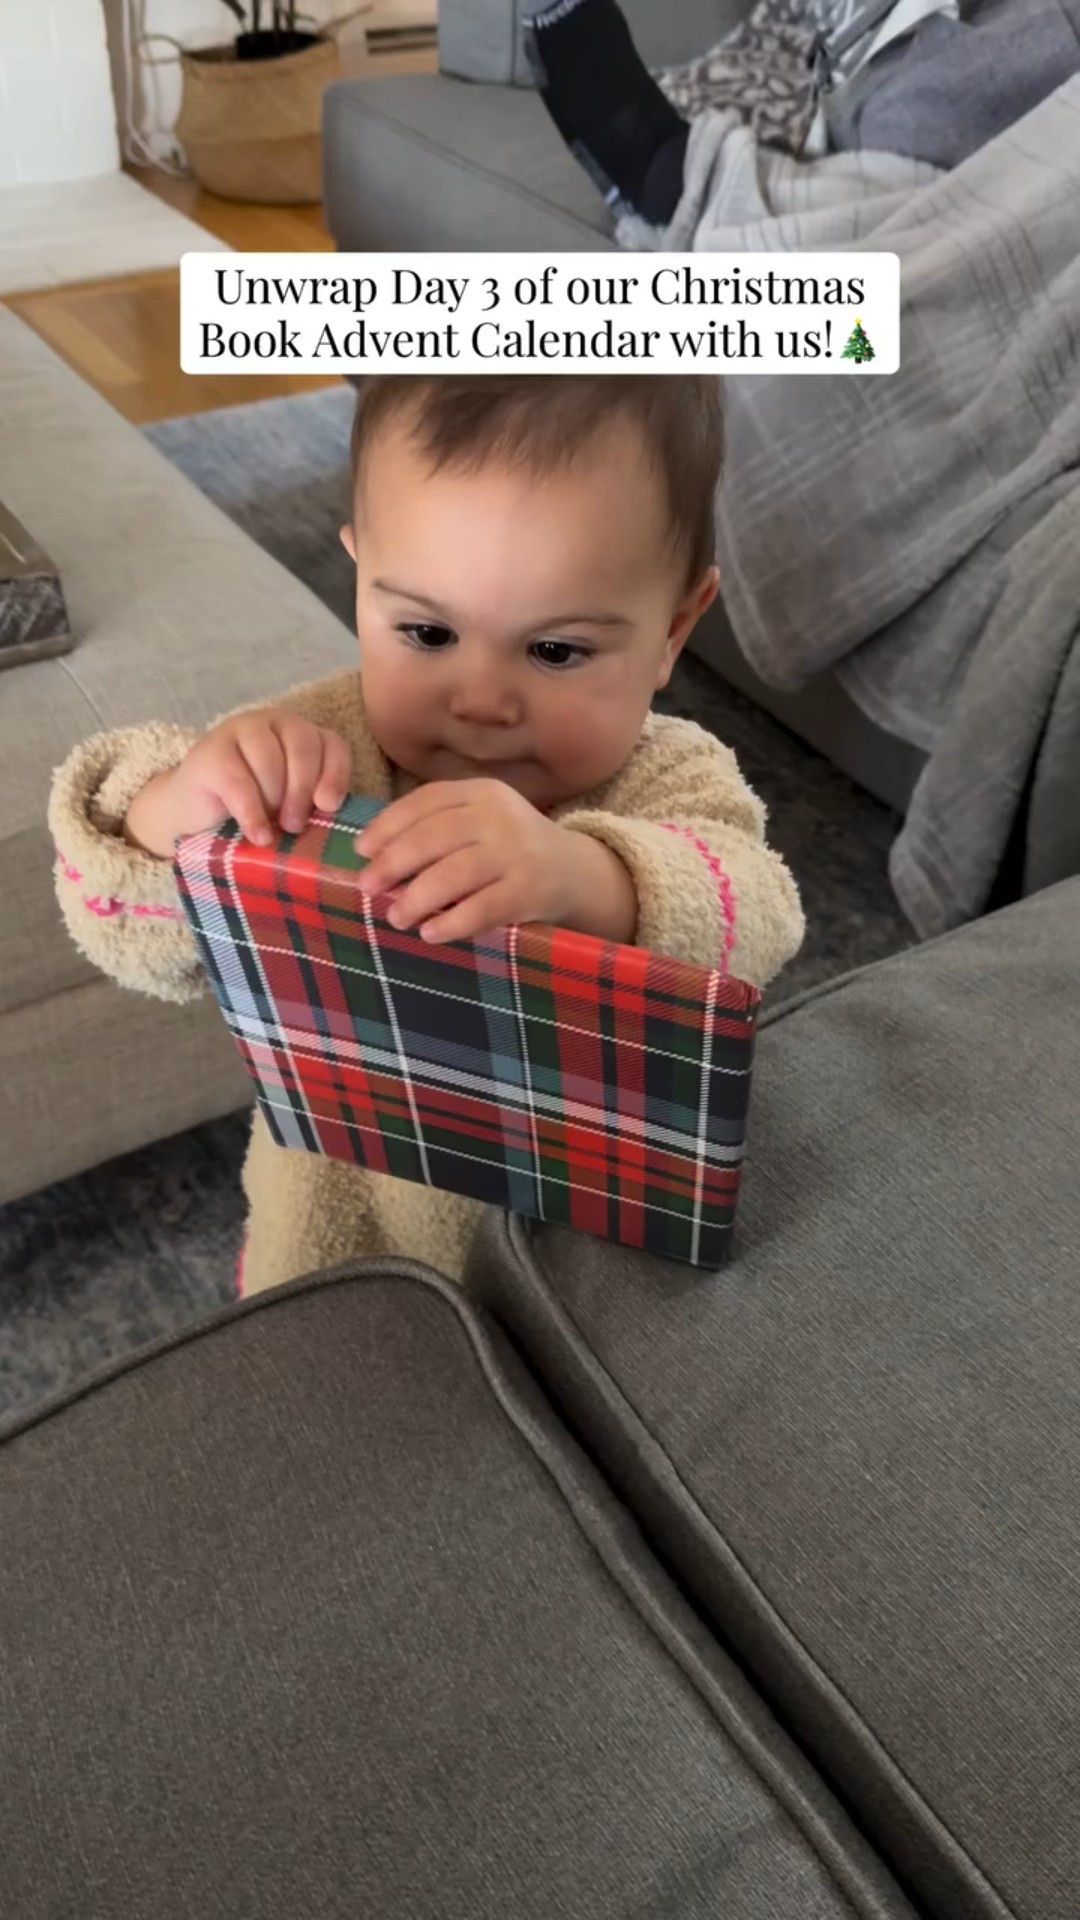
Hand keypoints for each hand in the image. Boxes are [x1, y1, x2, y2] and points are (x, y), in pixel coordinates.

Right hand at [124, 711, 351, 859]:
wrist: (196, 811)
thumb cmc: (254, 808)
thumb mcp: (290, 804)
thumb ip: (312, 803)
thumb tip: (331, 817)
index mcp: (301, 734)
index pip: (331, 744)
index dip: (335, 775)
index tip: (328, 806)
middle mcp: (274, 723)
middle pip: (302, 747)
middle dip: (302, 791)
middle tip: (295, 825)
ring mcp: (240, 731)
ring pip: (270, 761)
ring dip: (273, 800)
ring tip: (271, 829)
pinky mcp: (210, 753)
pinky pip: (239, 782)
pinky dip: (252, 813)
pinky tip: (258, 834)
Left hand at [357, 779, 637, 945]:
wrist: (576, 872)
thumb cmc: (510, 848)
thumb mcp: (481, 822)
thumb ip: (437, 827)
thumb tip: (372, 855)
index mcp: (482, 793)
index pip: (426, 802)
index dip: (388, 826)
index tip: (361, 851)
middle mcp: (500, 817)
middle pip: (434, 837)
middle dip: (393, 863)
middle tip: (367, 887)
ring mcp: (517, 854)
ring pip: (454, 874)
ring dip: (417, 898)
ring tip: (396, 917)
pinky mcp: (529, 891)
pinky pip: (482, 909)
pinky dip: (451, 922)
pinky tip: (430, 933)